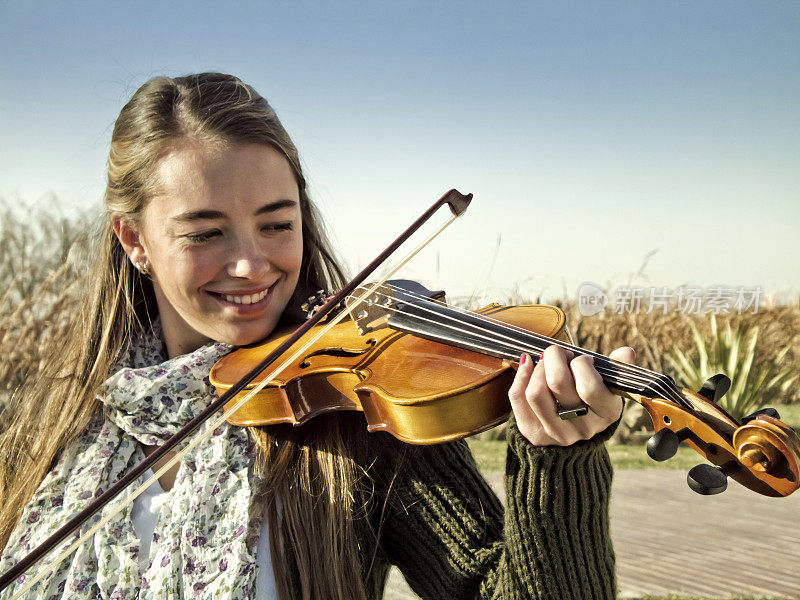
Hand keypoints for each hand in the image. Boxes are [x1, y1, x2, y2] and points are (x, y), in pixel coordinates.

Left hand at [509, 345, 634, 445]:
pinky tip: (528, 365)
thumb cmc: (590, 401)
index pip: (589, 386)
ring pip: (535, 392)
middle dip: (554, 356)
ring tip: (544, 363)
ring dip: (537, 368)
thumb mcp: (608, 387)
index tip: (581, 360)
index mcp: (606, 413)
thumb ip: (615, 369)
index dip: (580, 364)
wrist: (574, 437)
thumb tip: (626, 352)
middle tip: (558, 354)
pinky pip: (518, 398)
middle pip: (558, 383)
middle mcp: (583, 428)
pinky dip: (521, 375)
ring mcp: (557, 434)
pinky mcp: (534, 434)